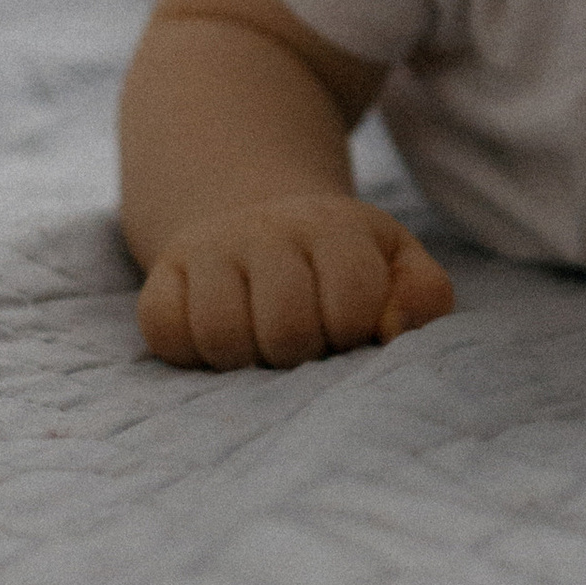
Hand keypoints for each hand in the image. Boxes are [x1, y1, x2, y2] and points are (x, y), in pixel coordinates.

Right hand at [136, 190, 453, 370]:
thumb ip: (423, 297)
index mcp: (335, 226)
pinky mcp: (162, 273)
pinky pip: (164, 332)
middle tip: (306, 344)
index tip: (349, 331)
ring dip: (246, 362)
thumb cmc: (344, 264)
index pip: (353, 304)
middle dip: (302, 355)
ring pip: (220, 335)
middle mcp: (268, 228)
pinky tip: (221, 341)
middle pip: (286, 329)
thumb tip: (391, 330)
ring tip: (264, 346)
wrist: (263, 222)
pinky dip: (191, 353)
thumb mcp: (398, 266)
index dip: (354, 335)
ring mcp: (210, 248)